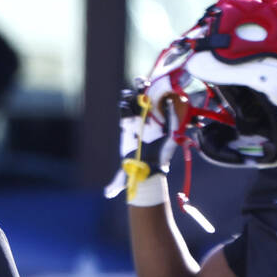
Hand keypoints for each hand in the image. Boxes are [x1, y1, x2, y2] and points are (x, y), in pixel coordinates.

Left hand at [104, 79, 177, 202]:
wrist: (149, 168)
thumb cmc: (136, 168)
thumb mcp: (125, 176)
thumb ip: (116, 183)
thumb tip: (107, 194)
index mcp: (127, 129)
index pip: (124, 112)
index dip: (125, 109)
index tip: (130, 109)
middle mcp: (136, 121)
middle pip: (133, 101)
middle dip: (136, 93)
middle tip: (141, 84)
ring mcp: (147, 118)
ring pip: (145, 99)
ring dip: (147, 89)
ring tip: (151, 82)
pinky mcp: (161, 122)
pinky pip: (163, 106)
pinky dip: (166, 99)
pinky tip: (169, 91)